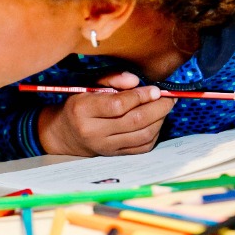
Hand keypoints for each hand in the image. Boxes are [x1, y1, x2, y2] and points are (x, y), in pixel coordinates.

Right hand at [36, 71, 175, 155]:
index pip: (117, 105)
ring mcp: (105, 146)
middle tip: (168, 98)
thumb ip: (112, 79)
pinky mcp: (115, 155)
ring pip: (142, 135)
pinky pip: (142, 147)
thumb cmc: (80, 105)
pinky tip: (156, 122)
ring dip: (159, 120)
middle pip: (134, 121)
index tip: (155, 89)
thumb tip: (136, 81)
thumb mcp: (89, 85)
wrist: (66, 134)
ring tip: (164, 108)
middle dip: (157, 108)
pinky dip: (155, 133)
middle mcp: (93, 131)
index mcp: (83, 110)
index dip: (141, 96)